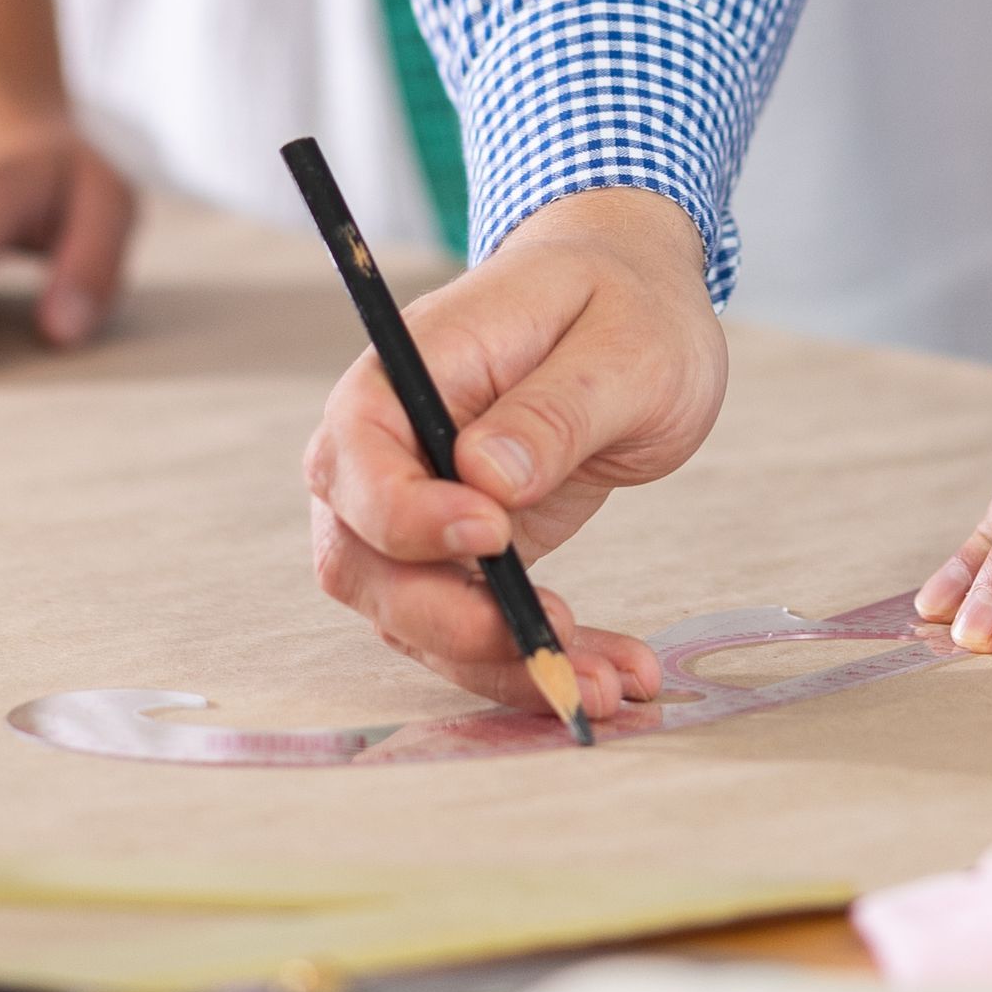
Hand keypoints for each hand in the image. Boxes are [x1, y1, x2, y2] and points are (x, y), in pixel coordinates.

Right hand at [297, 185, 724, 713]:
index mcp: (407, 373)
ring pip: (416, 617)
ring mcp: (422, 512)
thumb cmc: (622, 303)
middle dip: (447, 621)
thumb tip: (486, 476)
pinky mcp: (466, 558)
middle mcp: (392, 451)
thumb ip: (554, 409)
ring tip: (609, 688)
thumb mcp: (621, 346)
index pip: (356, 459)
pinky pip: (474, 629)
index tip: (493, 533)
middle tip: (546, 640)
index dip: (403, 514)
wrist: (635, 306)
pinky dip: (536, 662)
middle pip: (364, 560)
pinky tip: (614, 675)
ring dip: (501, 665)